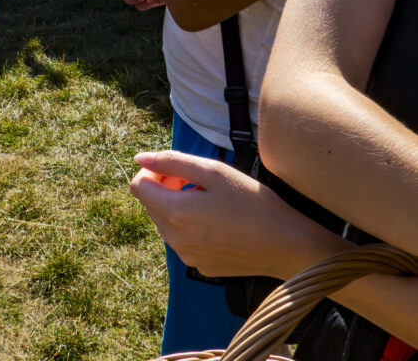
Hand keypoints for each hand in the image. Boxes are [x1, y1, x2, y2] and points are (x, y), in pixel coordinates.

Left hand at [130, 151, 338, 280]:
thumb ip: (172, 161)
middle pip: (150, 205)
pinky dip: (189, 224)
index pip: (138, 186)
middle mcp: (175, 239)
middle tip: (197, 180)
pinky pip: (181, 239)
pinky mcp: (200, 266)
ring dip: (176, 205)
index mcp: (175, 213)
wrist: (285, 244)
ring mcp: (187, 256)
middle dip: (164, 186)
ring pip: (164, 222)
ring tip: (209, 198)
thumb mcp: (214, 171)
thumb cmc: (252, 202)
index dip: (152, 171)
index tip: (177, 168)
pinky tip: (217, 219)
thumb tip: (139, 157)